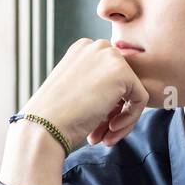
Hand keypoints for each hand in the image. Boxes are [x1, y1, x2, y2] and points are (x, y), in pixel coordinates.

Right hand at [21, 39, 150, 149]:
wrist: (44, 126)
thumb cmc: (54, 116)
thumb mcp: (74, 92)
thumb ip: (97, 87)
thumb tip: (123, 99)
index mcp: (83, 49)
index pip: (110, 77)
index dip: (106, 106)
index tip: (96, 126)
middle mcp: (97, 46)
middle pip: (123, 83)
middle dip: (114, 113)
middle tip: (101, 135)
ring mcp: (110, 57)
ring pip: (133, 92)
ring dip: (122, 120)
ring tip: (105, 138)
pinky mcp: (123, 73)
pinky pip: (140, 100)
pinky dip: (130, 120)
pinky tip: (110, 131)